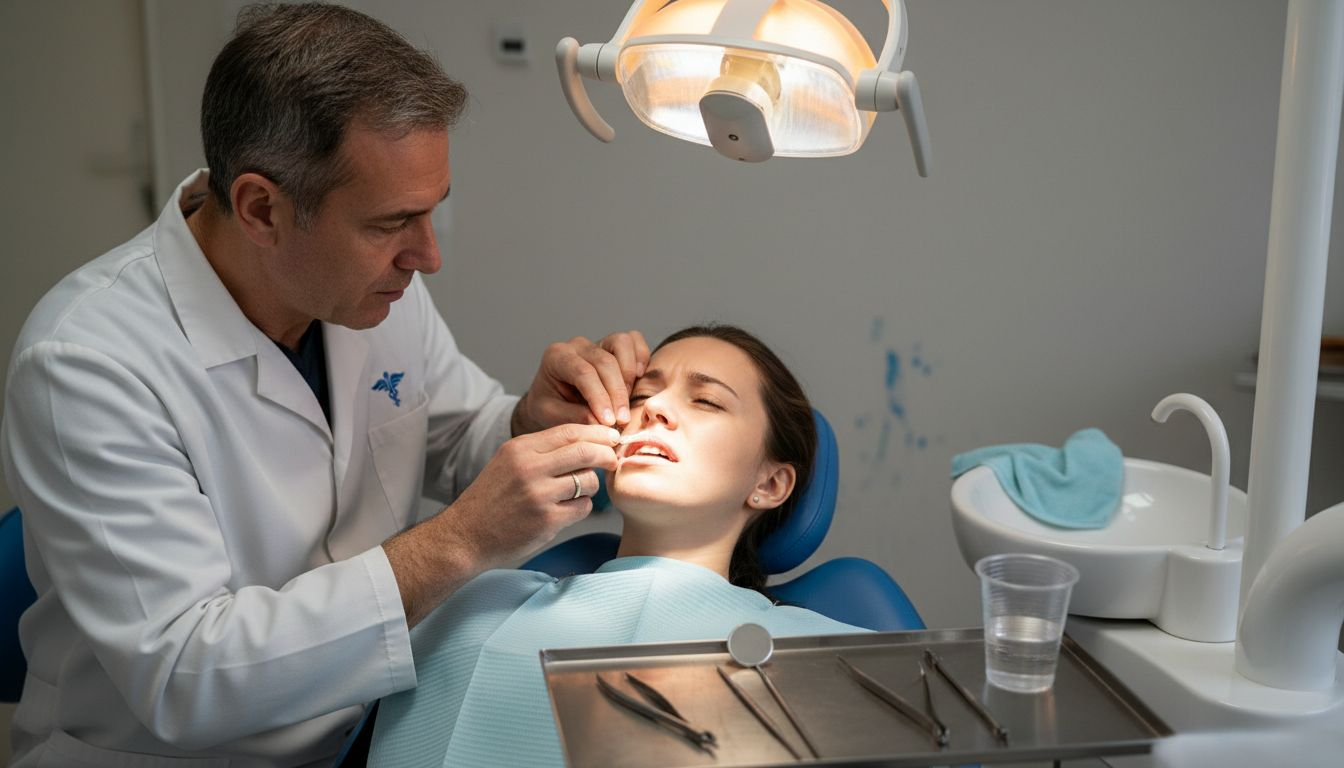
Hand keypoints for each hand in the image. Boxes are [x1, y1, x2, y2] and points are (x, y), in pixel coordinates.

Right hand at [444, 423, 620, 567]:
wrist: (464, 535)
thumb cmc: (491, 499)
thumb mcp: (508, 462)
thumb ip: (542, 450)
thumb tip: (588, 441)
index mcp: (520, 448)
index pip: (569, 431)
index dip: (596, 433)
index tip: (612, 437)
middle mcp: (529, 467)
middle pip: (585, 452)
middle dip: (606, 455)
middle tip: (613, 460)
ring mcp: (538, 494)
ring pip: (588, 481)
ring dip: (589, 487)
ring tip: (574, 493)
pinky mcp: (547, 520)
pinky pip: (583, 507)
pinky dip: (580, 508)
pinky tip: (565, 511)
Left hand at [513, 331, 649, 433]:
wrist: (553, 397)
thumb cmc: (549, 405)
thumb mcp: (551, 415)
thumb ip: (573, 417)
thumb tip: (601, 423)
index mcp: (556, 357)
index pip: (583, 373)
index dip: (599, 397)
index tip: (609, 421)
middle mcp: (578, 346)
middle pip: (605, 361)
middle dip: (616, 393)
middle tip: (621, 420)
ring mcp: (598, 342)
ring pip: (622, 342)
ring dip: (629, 373)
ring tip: (627, 400)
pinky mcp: (615, 345)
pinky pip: (634, 340)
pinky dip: (641, 356)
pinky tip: (638, 379)